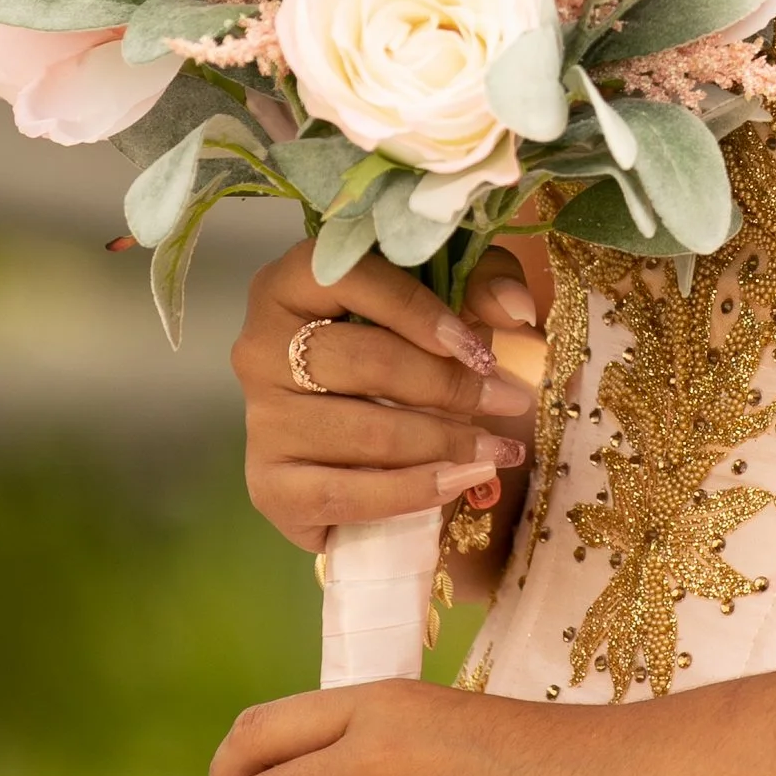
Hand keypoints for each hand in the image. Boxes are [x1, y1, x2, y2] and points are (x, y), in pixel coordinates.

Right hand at [232, 239, 538, 557]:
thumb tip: (515, 311)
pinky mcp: (268, 483)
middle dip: (449, 387)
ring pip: (363, 433)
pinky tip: (454, 485)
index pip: (351, 280)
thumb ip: (482, 282)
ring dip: (443, 445)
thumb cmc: (403, 342)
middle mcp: (260, 346)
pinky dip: (407, 493)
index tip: (482, 349)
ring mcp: (260, 419)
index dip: (422, 313)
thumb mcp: (446, 290)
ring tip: (498, 449)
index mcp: (292, 283)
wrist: (361, 422)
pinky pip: (342, 494)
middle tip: (509, 401)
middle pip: (363, 362)